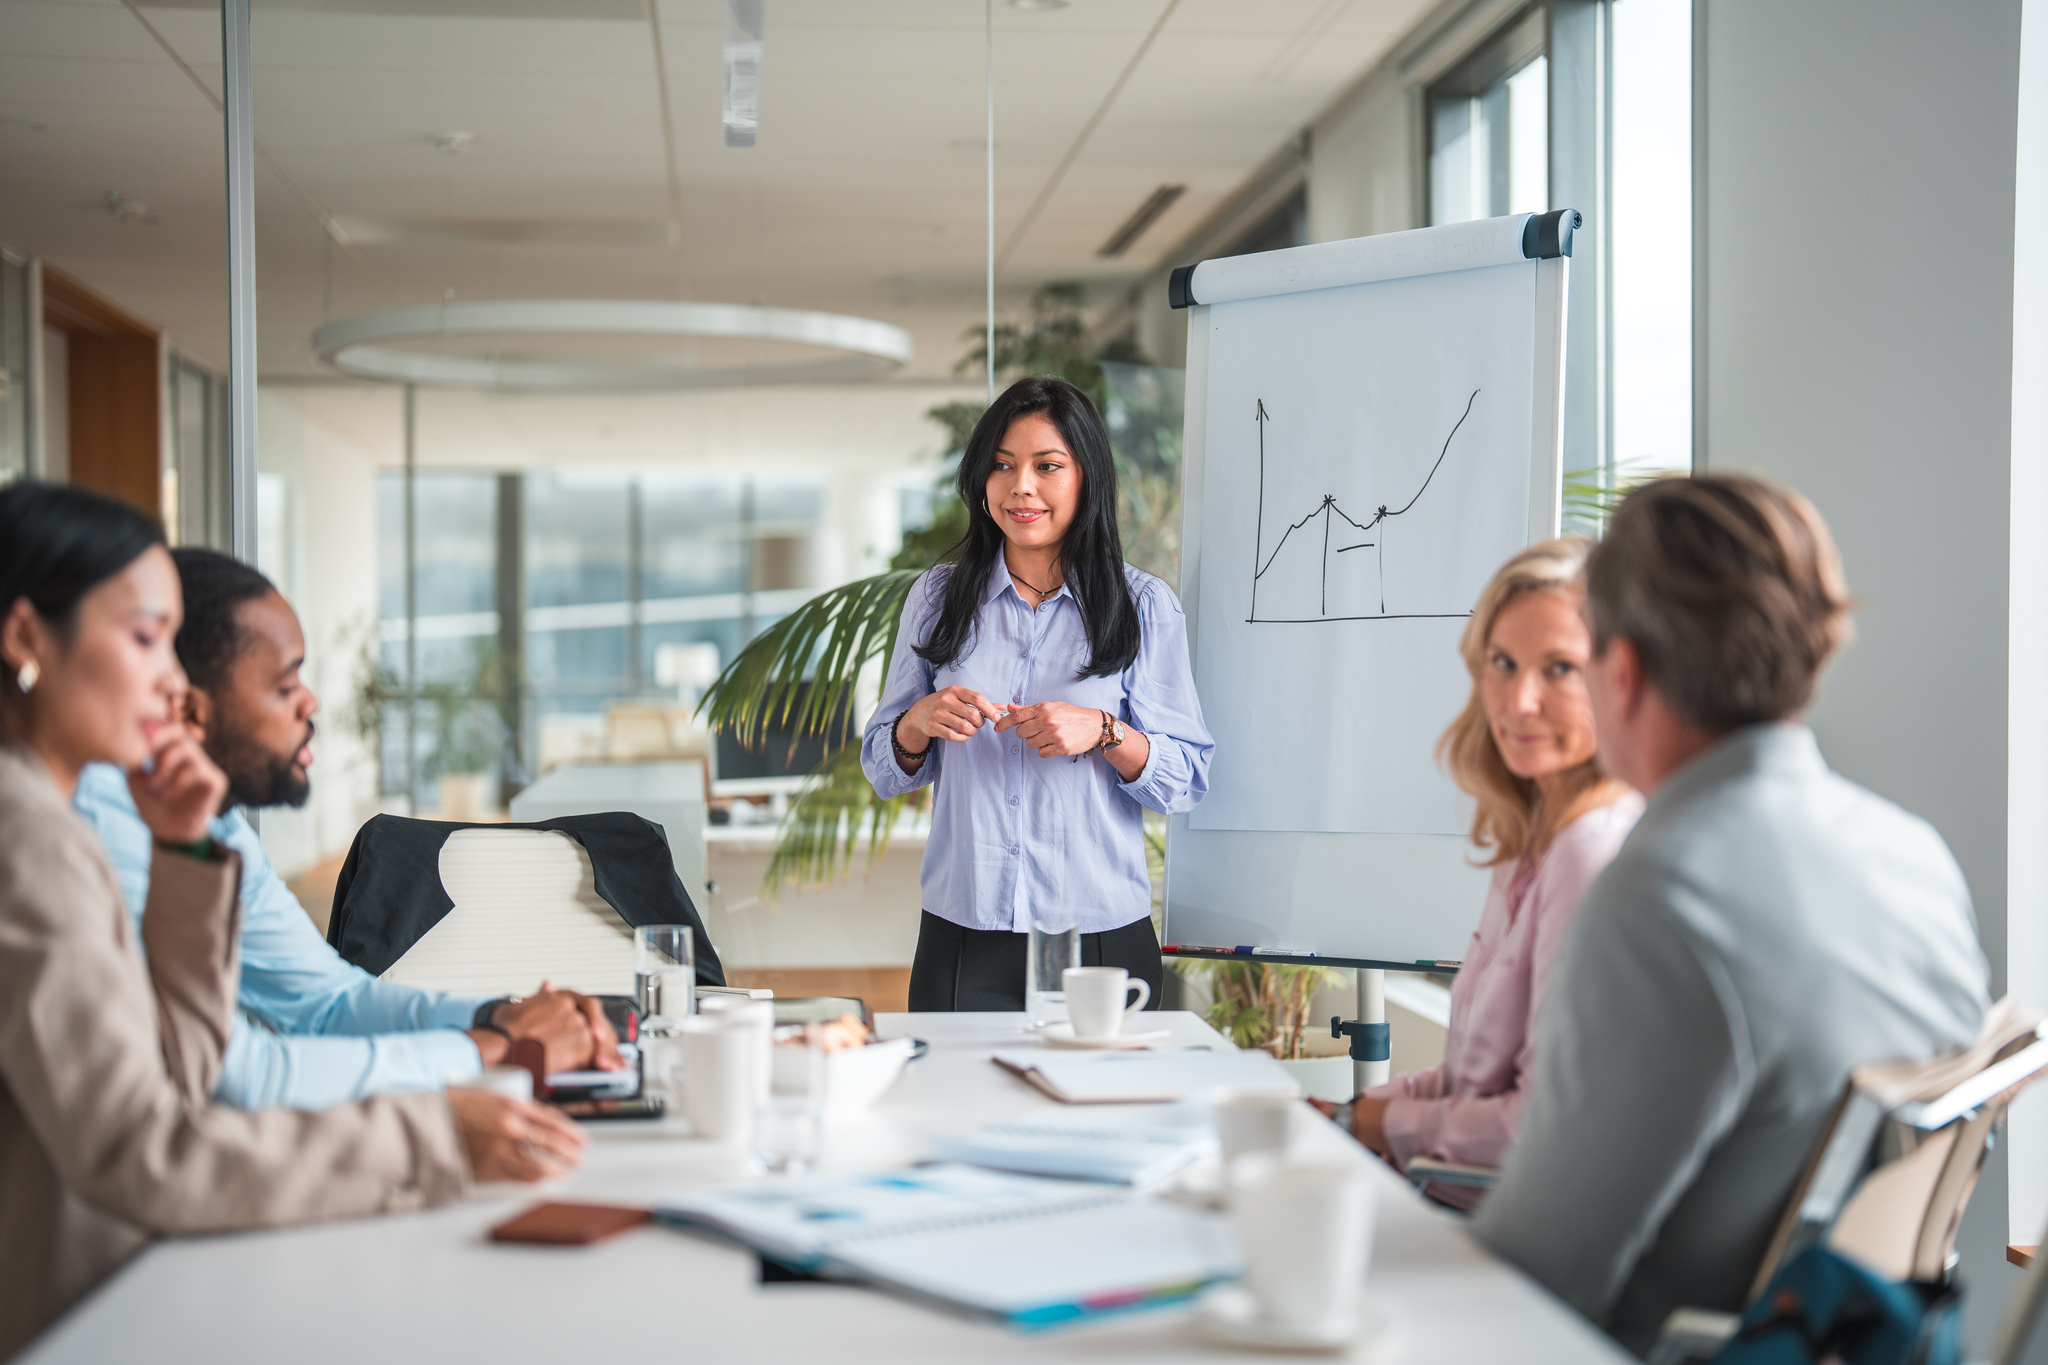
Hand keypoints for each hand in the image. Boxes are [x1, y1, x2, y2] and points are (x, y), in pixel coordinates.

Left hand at [128, 723, 227, 844]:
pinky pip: (197, 771)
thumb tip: (130, 740)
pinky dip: (177, 782)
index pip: (167, 728)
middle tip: (146, 762)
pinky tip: (168, 795)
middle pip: (179, 732)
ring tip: (155, 786)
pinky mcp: (216, 781)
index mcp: (174, 751)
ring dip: (165, 767)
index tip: (137, 746)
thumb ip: (136, 758)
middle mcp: (192, 755)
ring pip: (187, 750)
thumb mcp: (135, 778)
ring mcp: (206, 767)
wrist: (169, 832)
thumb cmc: (152, 804)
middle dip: (158, 746)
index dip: (153, 731)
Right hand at [447, 1089, 585, 1181]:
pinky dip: (534, 1179)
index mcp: (510, 1104)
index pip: (551, 1120)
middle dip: (569, 1151)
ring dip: (556, 1167)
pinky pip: (517, 1176)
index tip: (581, 1138)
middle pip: (550, 1141)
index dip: (570, 1131)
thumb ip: (514, 1108)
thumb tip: (540, 1121)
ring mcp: (498, 1149)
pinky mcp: (486, 1168)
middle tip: (580, 1155)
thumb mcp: (488, 1096)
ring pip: (537, 1162)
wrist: (425, 1125)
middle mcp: (508, 1126)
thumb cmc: (454, 1108)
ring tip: (567, 1169)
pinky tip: (544, 1179)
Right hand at [482, 984, 622, 1073]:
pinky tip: (597, 1072)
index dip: (593, 1022)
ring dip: (603, 1054)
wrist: (501, 1047)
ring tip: (605, 1067)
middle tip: (607, 1055)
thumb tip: (548, 984)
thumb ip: (539, 997)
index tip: (596, 1032)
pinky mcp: (582, 1044)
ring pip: (597, 1041)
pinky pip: (596, 1055)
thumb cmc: (504, 1031)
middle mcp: (572, 1008)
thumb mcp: (521, 1004)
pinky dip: (598, 1064)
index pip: (586, 1007)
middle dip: (602, 1040)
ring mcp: (578, 1025)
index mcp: (560, 997)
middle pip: (596, 1024)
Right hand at [903, 686, 1007, 745]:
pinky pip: (954, 736)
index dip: (990, 709)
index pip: (977, 698)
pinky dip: (962, 738)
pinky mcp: (933, 727)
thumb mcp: (960, 698)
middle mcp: (946, 700)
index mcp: (955, 690)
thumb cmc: (944, 704)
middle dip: (980, 723)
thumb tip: (1003, 707)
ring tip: (971, 730)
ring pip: (965, 727)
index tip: (997, 717)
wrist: (919, 713)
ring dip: (972, 732)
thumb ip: (981, 703)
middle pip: (973, 715)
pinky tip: (963, 735)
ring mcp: (938, 714)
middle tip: (978, 724)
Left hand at [994, 701, 1101, 758]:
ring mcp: (1054, 735)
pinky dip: (1045, 750)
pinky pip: (1041, 753)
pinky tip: (1054, 744)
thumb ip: (1029, 709)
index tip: (997, 728)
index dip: (1003, 723)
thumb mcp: (1052, 706)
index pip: (1016, 716)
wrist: (1094, 725)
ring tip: (1049, 736)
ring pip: (1030, 744)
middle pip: (1021, 733)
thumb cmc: (1072, 714)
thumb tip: (1010, 707)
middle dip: (1026, 733)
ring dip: (1036, 742)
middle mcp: (1047, 721)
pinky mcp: (1060, 747)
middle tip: (1037, 730)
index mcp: (1043, 708)